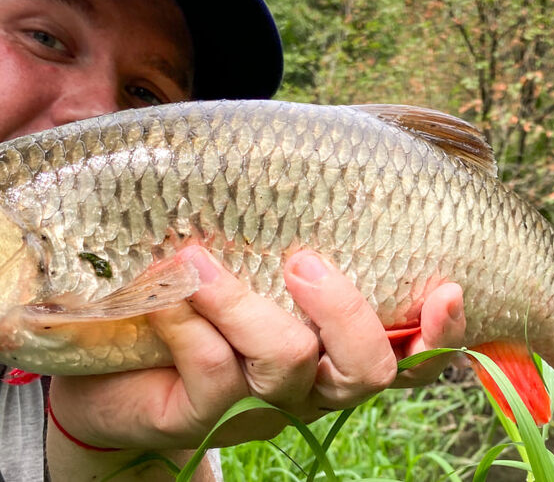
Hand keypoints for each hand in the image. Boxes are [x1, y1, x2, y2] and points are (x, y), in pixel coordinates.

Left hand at [47, 246, 465, 450]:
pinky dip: (190, 321)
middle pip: (367, 372)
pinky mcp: (201, 417)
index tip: (448, 286)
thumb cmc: (193, 283)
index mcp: (336, 341)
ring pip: (287, 366)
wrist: (106, 354)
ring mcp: (258, 403)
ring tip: (196, 257)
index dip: (442, 330)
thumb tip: (323, 136)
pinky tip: (164, 289)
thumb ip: (286, 206)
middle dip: (345, 314)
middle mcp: (312, 379)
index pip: (414, 351)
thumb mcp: (245, 238)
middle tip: (303, 262)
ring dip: (243, 304)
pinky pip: (214, 371)